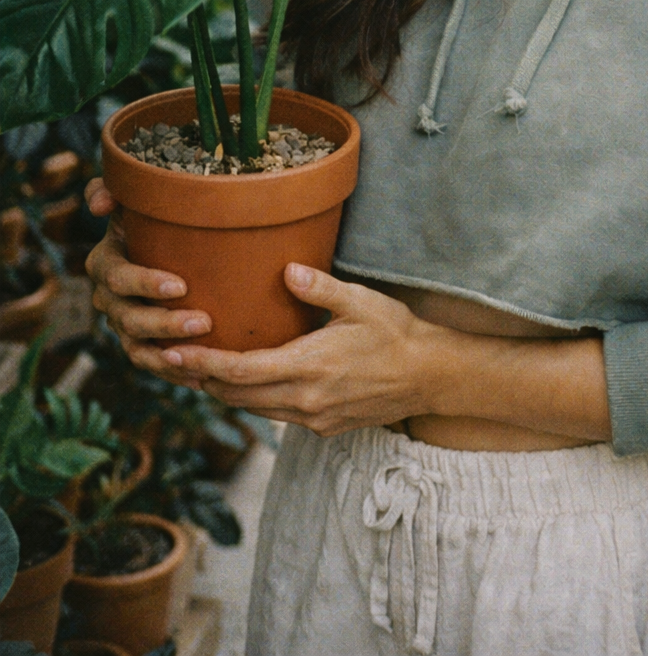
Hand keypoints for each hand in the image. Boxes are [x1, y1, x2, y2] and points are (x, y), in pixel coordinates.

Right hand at [83, 176, 210, 386]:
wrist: (167, 244)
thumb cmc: (153, 217)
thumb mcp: (135, 198)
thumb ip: (114, 188)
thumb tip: (101, 203)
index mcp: (106, 262)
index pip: (119, 277)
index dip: (145, 284)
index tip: (181, 285)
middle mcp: (109, 298)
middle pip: (129, 319)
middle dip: (164, 324)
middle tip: (203, 321)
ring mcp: (123, 325)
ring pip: (138, 349)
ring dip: (168, 356)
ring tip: (202, 358)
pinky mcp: (140, 345)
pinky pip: (153, 365)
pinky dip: (175, 374)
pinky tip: (202, 379)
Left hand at [165, 266, 438, 435]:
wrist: (429, 376)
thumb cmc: (396, 332)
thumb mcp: (361, 302)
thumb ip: (321, 288)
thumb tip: (287, 270)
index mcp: (310, 367)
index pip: (241, 371)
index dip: (203, 364)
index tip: (172, 354)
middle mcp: (306, 399)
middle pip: (237, 396)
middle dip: (202, 379)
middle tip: (168, 361)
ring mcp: (314, 417)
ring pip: (254, 409)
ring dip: (224, 392)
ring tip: (196, 372)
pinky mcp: (323, 426)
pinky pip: (276, 414)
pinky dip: (253, 399)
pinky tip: (246, 382)